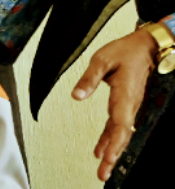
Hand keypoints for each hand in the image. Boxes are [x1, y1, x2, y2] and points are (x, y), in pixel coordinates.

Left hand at [72, 28, 157, 181]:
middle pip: (122, 136)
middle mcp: (130, 104)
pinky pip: (118, 126)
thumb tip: (76, 96)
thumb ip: (89, 78)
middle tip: (103, 174)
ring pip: (120, 133)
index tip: (108, 158)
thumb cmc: (125, 51)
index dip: (114, 143)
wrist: (146, 47)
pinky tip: (102, 150)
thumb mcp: (102, 59)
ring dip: (112, 151)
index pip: (120, 125)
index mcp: (125, 95)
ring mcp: (129, 106)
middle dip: (113, 156)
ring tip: (103, 169)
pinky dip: (110, 139)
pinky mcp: (126, 104)